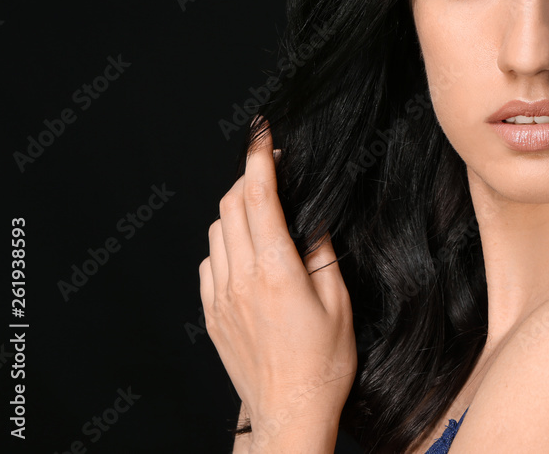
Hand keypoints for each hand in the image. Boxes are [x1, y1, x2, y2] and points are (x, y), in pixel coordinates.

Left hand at [199, 117, 356, 445]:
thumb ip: (321, 253)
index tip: (263, 134)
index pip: (259, 199)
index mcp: (277, 272)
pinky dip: (225, 243)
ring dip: (236, 210)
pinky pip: (210, 262)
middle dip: (248, 179)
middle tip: (271, 171)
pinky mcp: (211, 313)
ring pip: (217, 230)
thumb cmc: (323, 364)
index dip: (259, 160)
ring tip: (262, 212)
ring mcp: (220, 297)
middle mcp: (241, 279)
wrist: (289, 412)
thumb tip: (311, 217)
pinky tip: (247, 252)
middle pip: (231, 206)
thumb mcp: (338, 303)